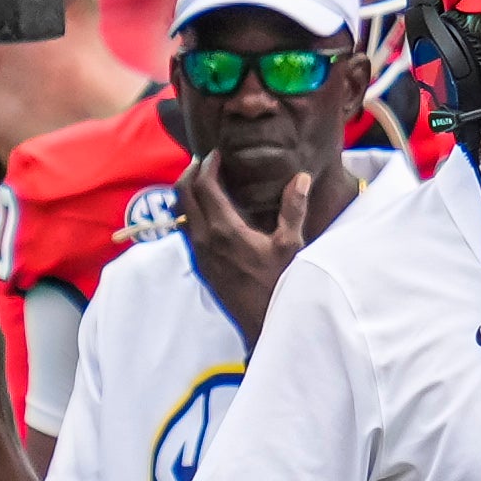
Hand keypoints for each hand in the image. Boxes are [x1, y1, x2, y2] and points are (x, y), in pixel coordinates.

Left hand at [180, 156, 307, 344]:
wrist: (262, 326)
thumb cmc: (279, 287)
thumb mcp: (291, 246)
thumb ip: (294, 209)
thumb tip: (300, 178)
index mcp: (224, 230)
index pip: (203, 185)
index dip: (208, 165)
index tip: (218, 154)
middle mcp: (204, 240)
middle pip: (182, 193)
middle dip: (191, 172)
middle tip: (206, 161)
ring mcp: (199, 254)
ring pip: (180, 212)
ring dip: (188, 192)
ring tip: (206, 182)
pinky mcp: (200, 266)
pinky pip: (186, 231)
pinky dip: (191, 212)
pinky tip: (210, 212)